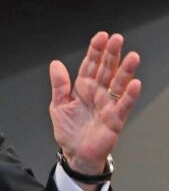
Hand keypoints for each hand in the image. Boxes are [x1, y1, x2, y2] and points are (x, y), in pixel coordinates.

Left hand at [49, 32, 140, 177]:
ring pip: (118, 84)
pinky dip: (129, 95)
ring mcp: (108, 105)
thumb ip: (59, 85)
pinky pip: (123, 105)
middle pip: (106, 70)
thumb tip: (55, 64)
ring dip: (126, 71)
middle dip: (112, 54)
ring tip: (132, 57)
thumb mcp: (58, 105)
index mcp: (83, 88)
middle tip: (117, 39)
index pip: (90, 65)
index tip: (101, 36)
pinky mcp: (115, 119)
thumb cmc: (69, 130)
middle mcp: (98, 93)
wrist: (75, 153)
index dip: (95, 51)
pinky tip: (135, 84)